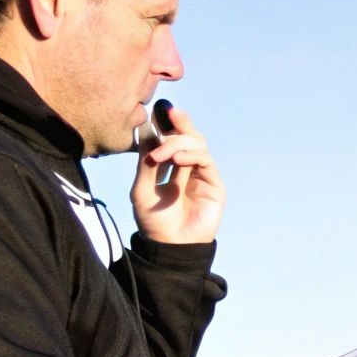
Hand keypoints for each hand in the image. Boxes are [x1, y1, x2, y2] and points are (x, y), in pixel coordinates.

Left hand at [133, 105, 224, 243]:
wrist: (170, 247)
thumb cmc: (154, 222)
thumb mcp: (142, 188)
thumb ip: (146, 162)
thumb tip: (147, 129)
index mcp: (170, 168)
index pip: (171, 138)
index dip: (168, 123)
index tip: (159, 109)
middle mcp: (188, 169)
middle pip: (188, 136)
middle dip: (177, 125)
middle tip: (164, 118)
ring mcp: (202, 176)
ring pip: (198, 144)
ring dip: (179, 143)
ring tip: (162, 154)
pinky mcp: (214, 185)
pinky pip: (206, 161)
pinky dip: (191, 155)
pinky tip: (178, 160)